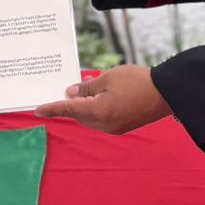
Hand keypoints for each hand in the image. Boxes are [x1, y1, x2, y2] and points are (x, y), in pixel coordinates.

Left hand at [36, 64, 170, 133]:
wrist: (167, 93)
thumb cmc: (138, 81)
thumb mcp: (109, 77)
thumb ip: (88, 86)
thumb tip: (72, 93)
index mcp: (99, 112)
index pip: (69, 110)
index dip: (52, 108)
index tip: (37, 110)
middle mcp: (105, 124)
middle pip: (79, 115)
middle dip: (72, 102)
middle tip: (68, 86)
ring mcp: (115, 127)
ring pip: (90, 117)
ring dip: (85, 103)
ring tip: (87, 83)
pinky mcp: (122, 126)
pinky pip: (102, 117)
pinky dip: (96, 107)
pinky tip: (100, 93)